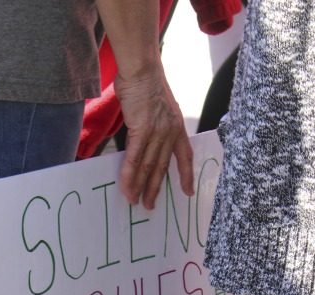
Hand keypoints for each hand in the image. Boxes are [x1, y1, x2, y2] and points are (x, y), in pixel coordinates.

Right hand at [115, 64, 193, 209]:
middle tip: (149, 206)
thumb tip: (143, 138)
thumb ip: (154, 124)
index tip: (188, 191)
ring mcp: (157, 132)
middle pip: (162, 167)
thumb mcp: (158, 106)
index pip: (185, 156)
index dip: (187, 175)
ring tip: (134, 202)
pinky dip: (129, 175)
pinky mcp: (141, 130)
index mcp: (177, 126)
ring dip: (140, 187)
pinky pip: (134, 159)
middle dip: (155, 189)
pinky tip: (126, 187)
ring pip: (148, 167)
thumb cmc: (146, 82)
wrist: (142, 68)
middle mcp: (170, 132)